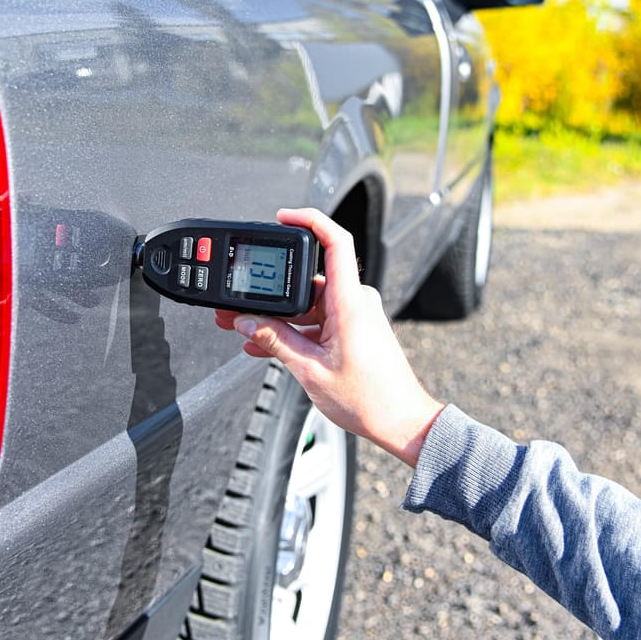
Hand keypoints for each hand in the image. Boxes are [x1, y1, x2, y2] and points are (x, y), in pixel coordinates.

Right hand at [216, 208, 443, 466]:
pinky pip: (316, 320)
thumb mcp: (310, 371)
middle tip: (240, 297)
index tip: (283, 217)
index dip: (309, 220)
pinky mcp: (353, 331)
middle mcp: (355, 303)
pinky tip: (264, 342)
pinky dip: (293, 329)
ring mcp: (354, 316)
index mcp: (349, 303)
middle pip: (307, 279)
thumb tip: (246, 322)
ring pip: (308, 304)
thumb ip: (274, 341)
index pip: (334, 241)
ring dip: (277, 315)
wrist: (401, 422)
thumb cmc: (371, 400)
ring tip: (241, 325)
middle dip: (271, 289)